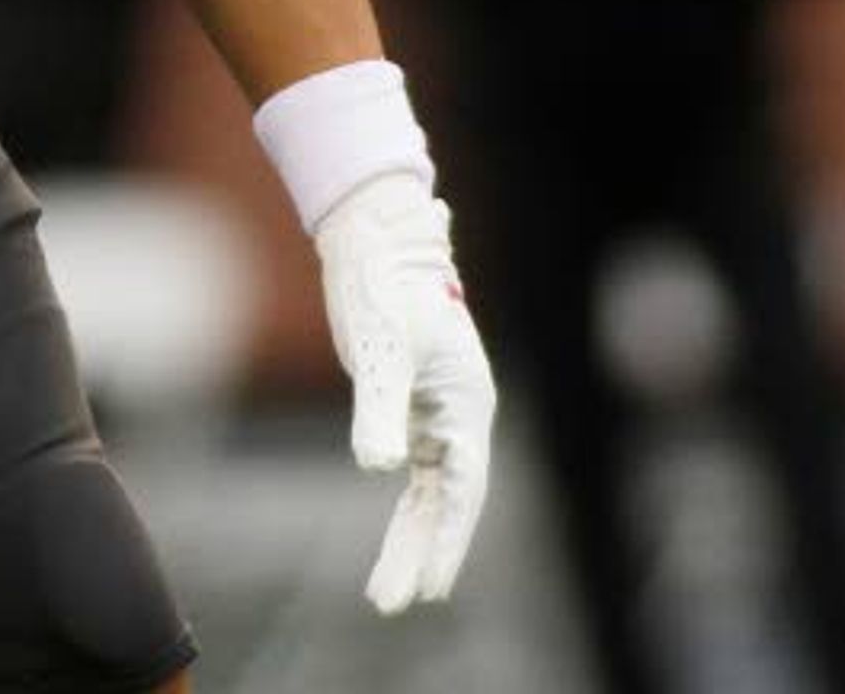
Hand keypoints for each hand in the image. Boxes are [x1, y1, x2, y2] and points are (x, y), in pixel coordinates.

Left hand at [311, 173, 497, 613]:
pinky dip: (407, 516)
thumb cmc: (383, 285)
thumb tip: (377, 465)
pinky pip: (418, 480)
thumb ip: (380, 407)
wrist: (377, 239)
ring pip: (432, 497)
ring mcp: (440, 417)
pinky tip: (395, 552)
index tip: (430, 585)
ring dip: (412, 544)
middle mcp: (461, 416)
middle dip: (422, 555)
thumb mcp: (378, 347)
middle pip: (448, 502)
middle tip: (392, 604)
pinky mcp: (415, 413)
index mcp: (467, 401)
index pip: (464, 486)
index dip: (448, 538)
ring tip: (385, 598)